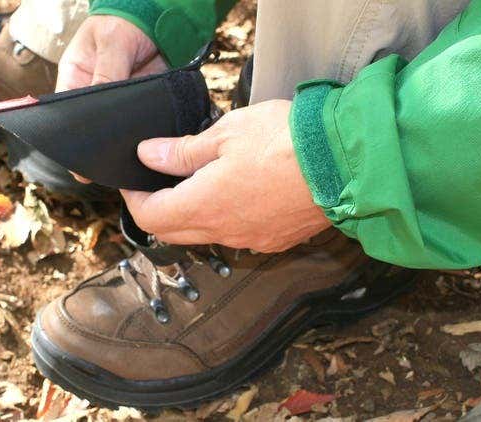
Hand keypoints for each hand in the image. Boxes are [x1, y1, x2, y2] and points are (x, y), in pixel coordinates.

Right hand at [56, 15, 166, 182]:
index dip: (69, 137)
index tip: (76, 162)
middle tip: (104, 164)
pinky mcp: (139, 104)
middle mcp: (94, 93)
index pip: (65, 113)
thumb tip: (100, 105)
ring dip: (123, 139)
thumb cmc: (125, 21)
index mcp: (76, 78)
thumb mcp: (111, 43)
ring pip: (117, 128)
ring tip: (126, 158)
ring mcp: (117, 101)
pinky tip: (148, 144)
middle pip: (92, 126)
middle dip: (98, 143)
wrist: (157, 17)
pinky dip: (144, 132)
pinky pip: (140, 123)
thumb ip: (107, 74)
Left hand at [121, 100, 331, 252]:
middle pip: (173, 232)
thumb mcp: (225, 134)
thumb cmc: (287, 141)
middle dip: (159, 209)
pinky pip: (238, 235)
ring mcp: (252, 239)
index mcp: (204, 205)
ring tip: (202, 181)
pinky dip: (226, 218)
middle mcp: (224, 231)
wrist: (347, 162)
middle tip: (159, 183)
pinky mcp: (276, 240)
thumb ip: (181, 151)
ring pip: (207, 234)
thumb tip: (147, 155)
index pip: (150, 216)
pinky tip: (240, 194)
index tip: (133, 181)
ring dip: (194, 214)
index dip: (134, 199)